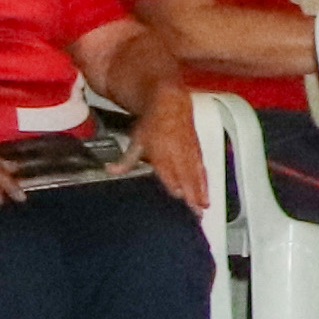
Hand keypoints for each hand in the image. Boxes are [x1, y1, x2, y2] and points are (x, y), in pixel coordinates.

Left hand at [133, 95, 210, 215]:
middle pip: (187, 179)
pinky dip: (206, 182)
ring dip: (202, 192)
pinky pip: (203, 170)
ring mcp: (190, 153)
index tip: (178, 197)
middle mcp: (178, 154)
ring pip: (197, 176)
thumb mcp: (136, 140)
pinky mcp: (197, 152)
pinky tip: (207, 191)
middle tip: (196, 213)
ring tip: (204, 206)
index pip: (170, 173)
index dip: (174, 186)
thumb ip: (127, 159)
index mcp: (162, 153)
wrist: (170, 105)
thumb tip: (112, 170)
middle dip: (192, 196)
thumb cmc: (153, 122)